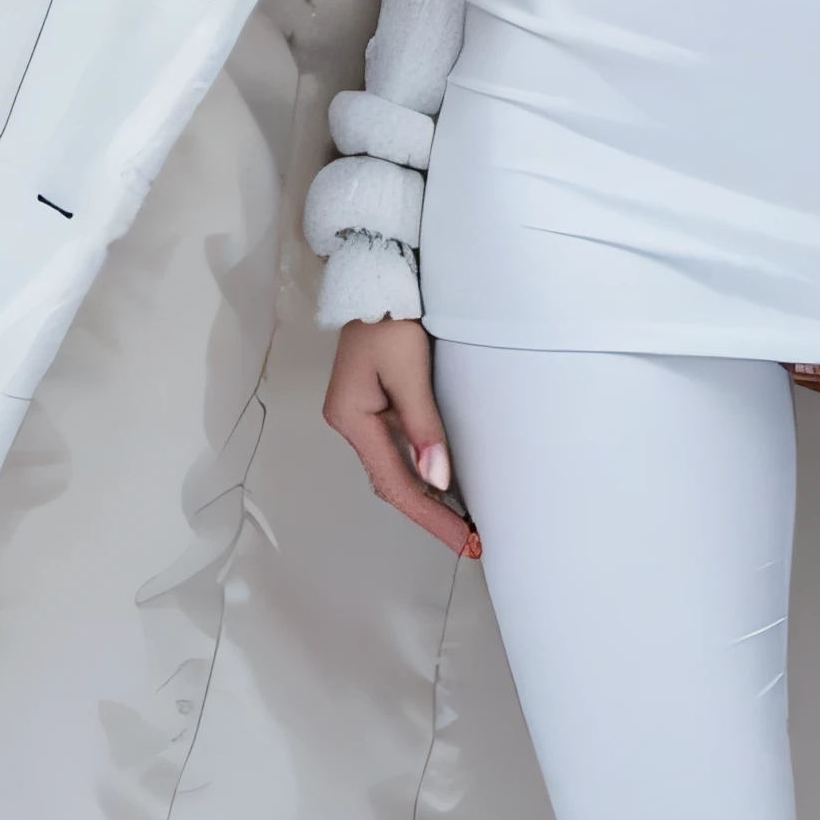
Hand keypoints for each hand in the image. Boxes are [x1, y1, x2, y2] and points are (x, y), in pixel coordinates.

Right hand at [323, 316, 479, 557]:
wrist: (378, 280)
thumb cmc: (391, 319)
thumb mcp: (409, 371)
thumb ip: (423, 426)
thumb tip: (437, 479)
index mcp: (352, 418)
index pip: (393, 483)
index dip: (429, 516)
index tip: (461, 538)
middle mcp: (351, 423)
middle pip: (390, 484)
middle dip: (429, 515)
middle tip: (468, 540)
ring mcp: (362, 416)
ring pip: (393, 472)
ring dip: (426, 499)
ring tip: (461, 523)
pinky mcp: (376, 406)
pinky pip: (398, 452)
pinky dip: (420, 474)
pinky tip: (444, 488)